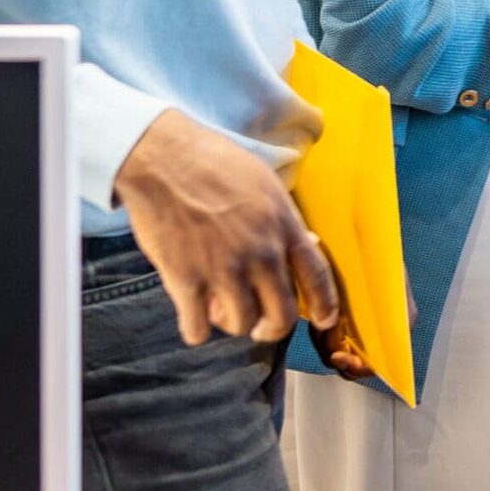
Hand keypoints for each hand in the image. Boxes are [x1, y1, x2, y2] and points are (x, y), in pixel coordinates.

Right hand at [115, 110, 342, 351]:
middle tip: (260, 326)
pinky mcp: (186, 279)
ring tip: (218, 308)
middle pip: (284, 314)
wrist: (163, 159)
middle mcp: (261, 252)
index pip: (317, 276)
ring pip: (242, 324)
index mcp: (284, 226)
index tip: (324, 320)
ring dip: (232, 324)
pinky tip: (193, 319)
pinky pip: (198, 328)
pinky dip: (196, 330)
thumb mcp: (265, 184)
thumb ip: (285, 219)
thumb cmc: (213, 163)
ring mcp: (224, 268)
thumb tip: (307, 242)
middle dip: (273, 328)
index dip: (326, 305)